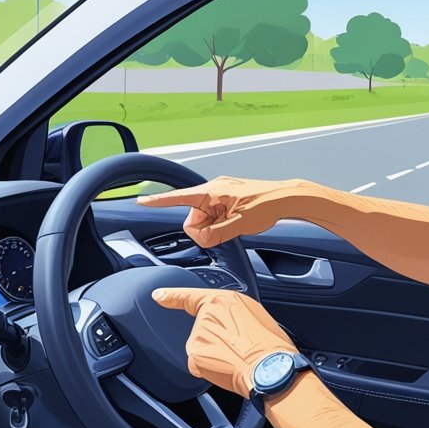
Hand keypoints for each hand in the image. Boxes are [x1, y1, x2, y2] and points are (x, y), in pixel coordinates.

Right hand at [137, 176, 312, 247]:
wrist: (286, 198)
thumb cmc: (267, 205)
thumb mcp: (239, 225)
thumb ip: (215, 234)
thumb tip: (202, 238)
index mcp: (213, 191)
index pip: (179, 197)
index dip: (159, 201)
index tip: (141, 202)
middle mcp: (214, 189)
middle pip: (193, 216)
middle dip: (203, 228)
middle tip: (224, 231)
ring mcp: (221, 193)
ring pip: (204, 217)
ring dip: (214, 226)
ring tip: (234, 226)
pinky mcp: (228, 199)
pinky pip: (215, 214)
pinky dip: (221, 222)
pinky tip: (236, 223)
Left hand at [152, 287, 297, 396]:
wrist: (269, 367)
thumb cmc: (270, 346)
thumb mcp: (254, 316)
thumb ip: (232, 315)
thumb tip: (227, 327)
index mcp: (224, 300)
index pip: (191, 296)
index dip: (172, 296)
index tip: (158, 296)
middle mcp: (208, 314)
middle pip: (202, 329)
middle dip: (216, 340)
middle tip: (238, 347)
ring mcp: (199, 334)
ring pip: (201, 347)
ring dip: (214, 355)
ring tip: (236, 358)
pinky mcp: (195, 354)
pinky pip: (199, 364)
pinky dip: (210, 369)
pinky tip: (227, 368)